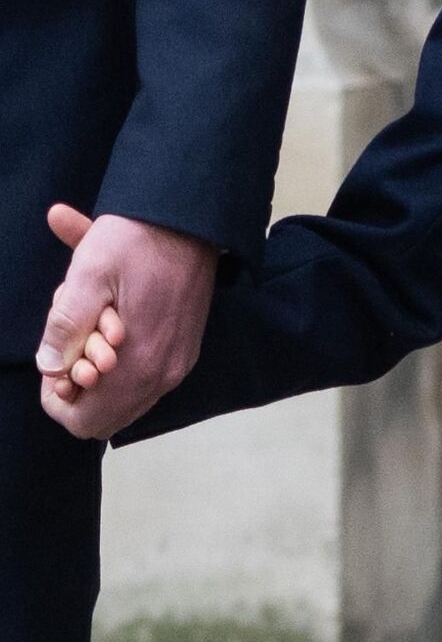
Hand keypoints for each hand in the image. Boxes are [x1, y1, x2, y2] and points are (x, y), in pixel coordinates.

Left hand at [34, 205, 215, 441]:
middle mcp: (165, 372)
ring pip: (127, 403)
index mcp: (141, 361)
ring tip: (89, 338)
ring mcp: (179, 363)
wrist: (192, 219)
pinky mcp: (187, 350)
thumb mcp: (87, 274)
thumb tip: (49, 366)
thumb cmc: (136, 241)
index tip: (54, 364)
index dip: (57, 401)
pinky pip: (145, 384)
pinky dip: (121, 373)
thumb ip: (64, 327)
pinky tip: (112, 335)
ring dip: (99, 383)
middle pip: (107, 419)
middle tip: (68, 351)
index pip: (86, 422)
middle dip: (77, 394)